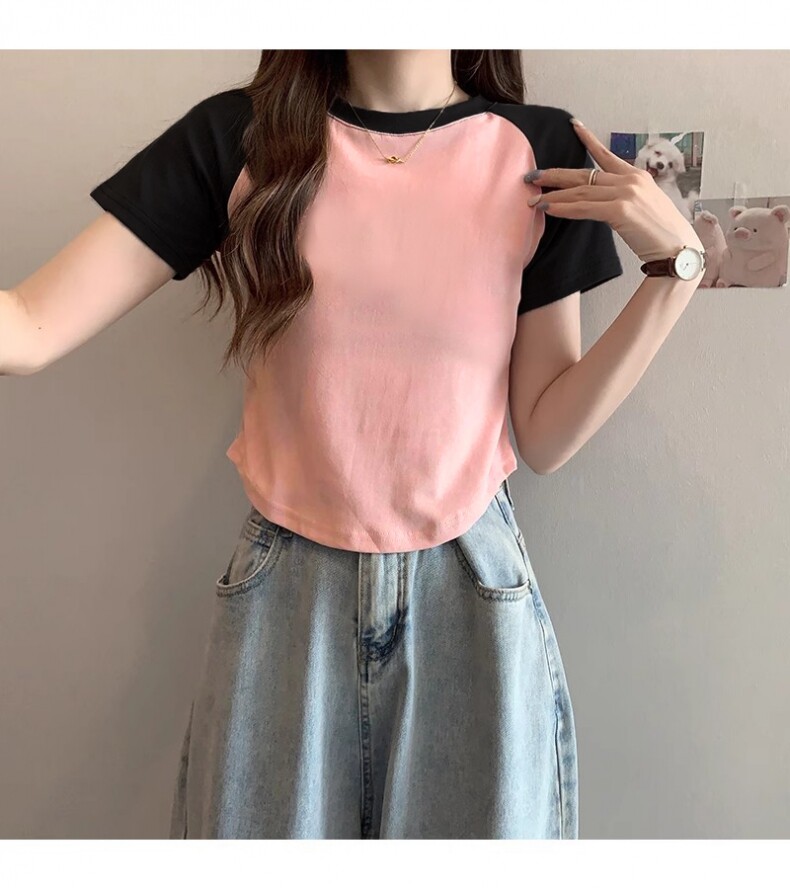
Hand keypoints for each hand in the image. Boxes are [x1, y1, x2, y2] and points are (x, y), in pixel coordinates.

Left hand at [524, 118, 704, 264]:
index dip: (588, 140)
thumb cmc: (661, 235)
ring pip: (580, 192)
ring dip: (553, 196)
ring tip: (533, 199)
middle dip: (556, 175)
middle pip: (585, 174)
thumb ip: (622, 199)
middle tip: (532, 176)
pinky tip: (548, 209)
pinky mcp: (620, 210)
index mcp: (636, 176)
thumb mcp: (643, 208)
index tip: (574, 126)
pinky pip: (584, 208)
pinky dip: (564, 208)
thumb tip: (600, 202)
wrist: (678, 250)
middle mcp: (630, 179)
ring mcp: (625, 193)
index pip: (606, 155)